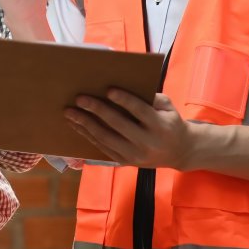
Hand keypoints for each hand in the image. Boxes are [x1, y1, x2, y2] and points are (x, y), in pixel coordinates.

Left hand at [64, 90, 195, 169]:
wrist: (179, 152)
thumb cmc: (170, 122)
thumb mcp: (168, 107)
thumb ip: (150, 97)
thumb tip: (123, 86)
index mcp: (160, 126)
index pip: (140, 111)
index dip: (124, 100)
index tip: (108, 89)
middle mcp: (147, 143)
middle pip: (118, 125)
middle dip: (97, 110)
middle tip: (80, 98)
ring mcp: (134, 155)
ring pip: (105, 138)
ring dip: (85, 124)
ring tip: (69, 112)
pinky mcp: (124, 162)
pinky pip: (102, 147)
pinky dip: (87, 135)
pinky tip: (76, 125)